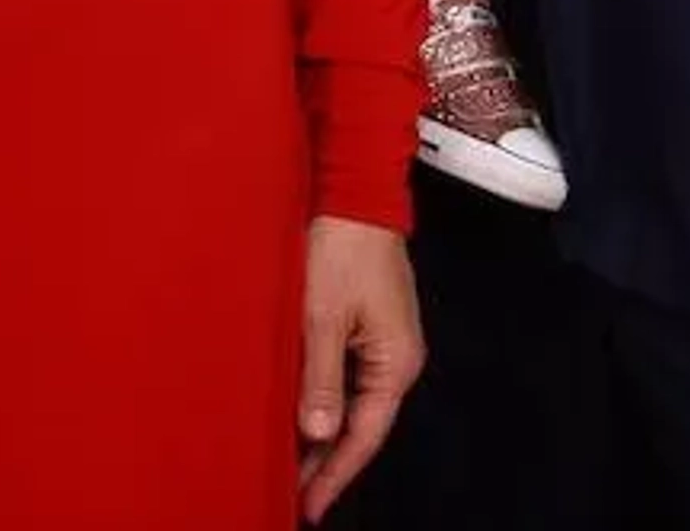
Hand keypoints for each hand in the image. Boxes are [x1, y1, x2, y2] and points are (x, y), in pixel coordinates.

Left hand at [297, 216, 424, 521]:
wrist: (356, 191)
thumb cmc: (342, 248)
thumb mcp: (323, 317)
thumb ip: (321, 379)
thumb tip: (319, 434)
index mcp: (395, 362)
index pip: (364, 436)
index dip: (334, 475)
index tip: (307, 508)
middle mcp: (398, 358)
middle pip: (362, 424)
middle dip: (328, 460)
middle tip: (291, 493)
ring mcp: (386, 341)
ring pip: (354, 402)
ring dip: (325, 431)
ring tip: (291, 463)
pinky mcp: (372, 325)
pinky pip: (351, 377)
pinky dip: (327, 399)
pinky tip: (303, 413)